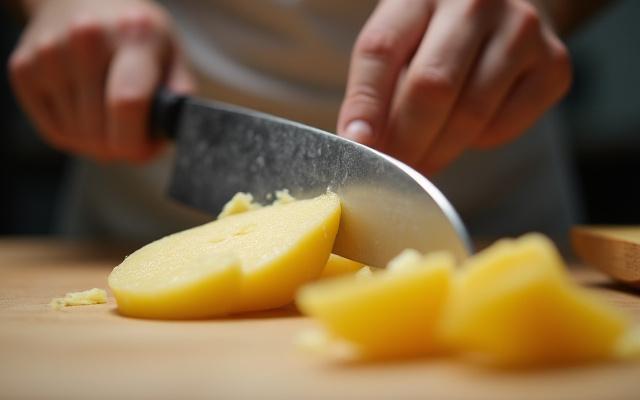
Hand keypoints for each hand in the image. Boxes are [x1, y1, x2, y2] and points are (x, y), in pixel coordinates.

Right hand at [8, 0, 193, 161]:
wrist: (81, 0)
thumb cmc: (135, 34)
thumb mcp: (171, 53)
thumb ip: (180, 94)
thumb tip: (177, 131)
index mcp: (133, 34)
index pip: (128, 104)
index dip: (138, 143)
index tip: (146, 150)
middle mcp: (85, 39)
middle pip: (100, 131)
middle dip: (121, 148)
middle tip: (131, 136)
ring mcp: (48, 54)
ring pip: (77, 137)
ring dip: (98, 143)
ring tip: (110, 119)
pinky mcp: (23, 69)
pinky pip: (54, 132)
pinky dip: (75, 136)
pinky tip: (87, 113)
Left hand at [337, 0, 571, 173]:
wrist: (509, 10)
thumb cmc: (439, 34)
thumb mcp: (400, 42)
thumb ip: (378, 88)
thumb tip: (362, 143)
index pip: (381, 49)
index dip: (366, 104)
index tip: (358, 145)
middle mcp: (475, 1)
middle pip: (431, 86)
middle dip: (405, 141)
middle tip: (391, 169)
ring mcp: (522, 29)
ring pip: (470, 113)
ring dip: (438, 151)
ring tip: (421, 162)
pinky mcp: (554, 63)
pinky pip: (504, 125)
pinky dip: (477, 142)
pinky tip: (466, 133)